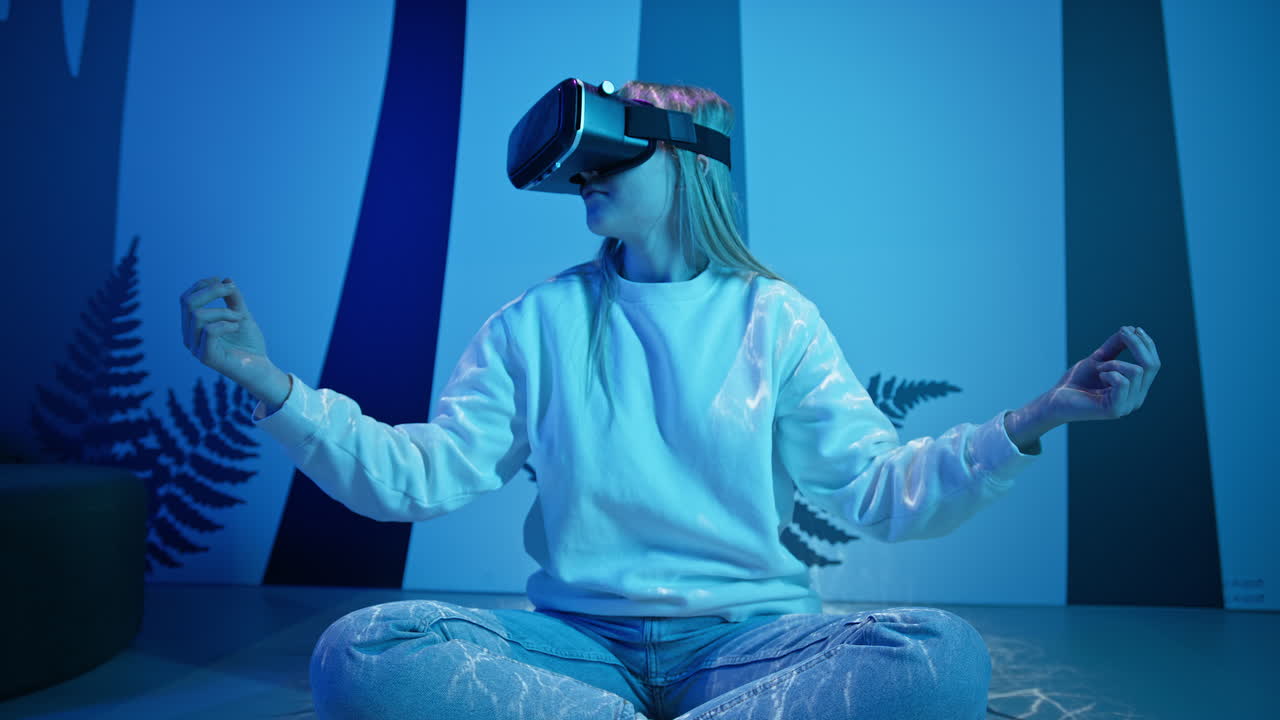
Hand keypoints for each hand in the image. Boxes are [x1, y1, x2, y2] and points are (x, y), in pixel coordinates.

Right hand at [180, 277, 272, 385]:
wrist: (260, 368)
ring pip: (197, 315)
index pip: (186, 299)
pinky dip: (226, 324)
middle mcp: (189, 336)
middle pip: (187, 302)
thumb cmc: (249, 343)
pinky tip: (236, 327)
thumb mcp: (241, 315)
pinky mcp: (205, 357)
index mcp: (193, 326)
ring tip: (239, 318)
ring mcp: (195, 347)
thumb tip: (225, 278)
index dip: (204, 285)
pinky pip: (209, 331)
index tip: (227, 284)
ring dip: (223, 311)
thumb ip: (233, 299)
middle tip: (232, 291)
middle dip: (212, 291)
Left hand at [1042, 326, 1159, 424]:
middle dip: (1137, 344)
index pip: (1153, 365)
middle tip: (1122, 332)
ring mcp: (1127, 406)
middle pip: (1151, 366)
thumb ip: (1116, 347)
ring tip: (1099, 369)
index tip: (1133, 328)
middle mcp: (1136, 400)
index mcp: (1136, 389)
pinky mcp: (1115, 410)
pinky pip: (1122, 381)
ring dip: (1114, 363)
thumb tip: (1132, 329)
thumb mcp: (1099, 359)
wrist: (1055, 399)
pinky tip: (1098, 378)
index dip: (1146, 344)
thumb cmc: (1076, 381)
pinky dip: (1108, 373)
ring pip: (1136, 371)